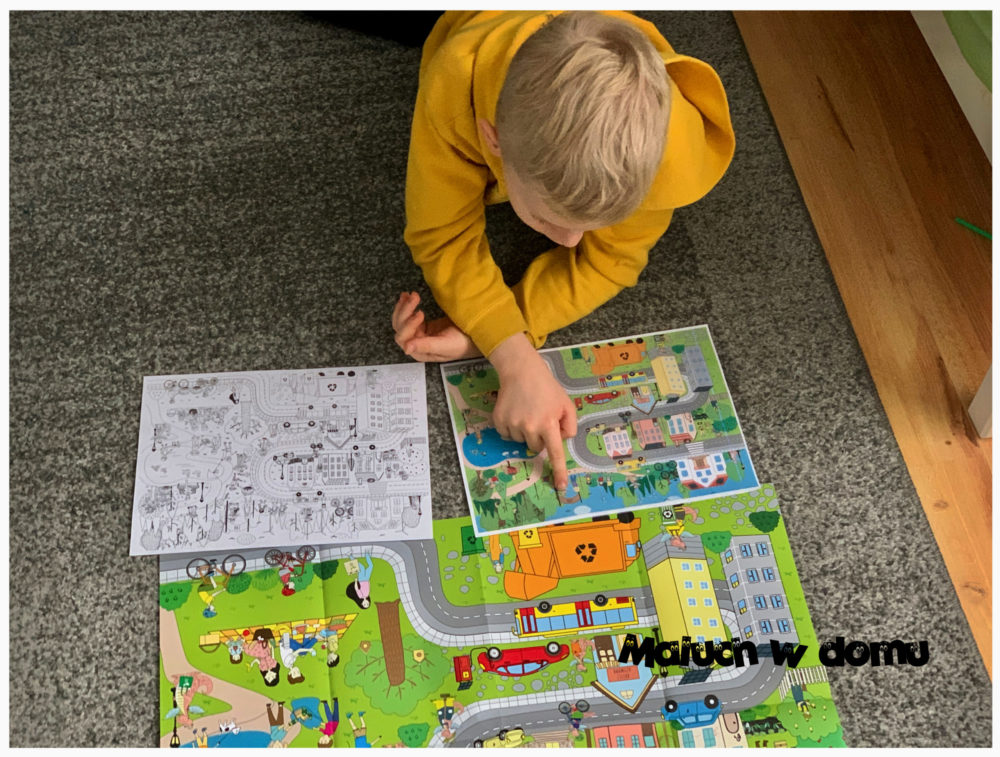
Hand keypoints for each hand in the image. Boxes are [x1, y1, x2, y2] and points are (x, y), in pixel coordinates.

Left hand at [392, 292, 481, 361]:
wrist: (476, 336)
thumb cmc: (463, 344)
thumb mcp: (445, 345)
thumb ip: (426, 346)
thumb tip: (406, 348)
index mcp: (420, 352)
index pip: (403, 339)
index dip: (408, 325)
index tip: (421, 313)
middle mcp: (416, 343)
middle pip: (400, 328)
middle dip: (405, 311)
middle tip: (415, 296)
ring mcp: (418, 334)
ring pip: (402, 320)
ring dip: (404, 307)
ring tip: (410, 294)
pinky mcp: (422, 325)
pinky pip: (408, 315)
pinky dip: (406, 305)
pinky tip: (407, 296)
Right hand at [489, 333, 576, 490]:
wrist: (521, 371)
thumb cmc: (547, 388)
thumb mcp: (566, 404)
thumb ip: (570, 425)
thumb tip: (561, 440)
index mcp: (549, 424)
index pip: (555, 453)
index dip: (559, 471)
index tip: (561, 486)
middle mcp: (530, 427)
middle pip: (536, 447)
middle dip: (540, 437)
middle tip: (540, 418)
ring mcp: (513, 425)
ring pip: (521, 442)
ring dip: (525, 432)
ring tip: (527, 411)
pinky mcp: (499, 421)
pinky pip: (507, 435)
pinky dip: (512, 428)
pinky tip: (515, 412)